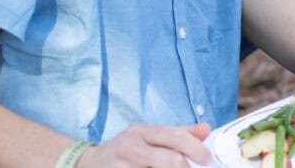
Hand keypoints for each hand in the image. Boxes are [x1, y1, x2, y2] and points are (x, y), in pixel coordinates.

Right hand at [81, 123, 210, 166]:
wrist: (87, 164)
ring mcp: (121, 167)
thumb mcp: (148, 136)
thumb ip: (178, 134)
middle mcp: (131, 148)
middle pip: (171, 160)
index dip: (196, 149)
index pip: (176, 137)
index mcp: (142, 132)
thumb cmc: (124, 150)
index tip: (207, 159)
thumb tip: (207, 130)